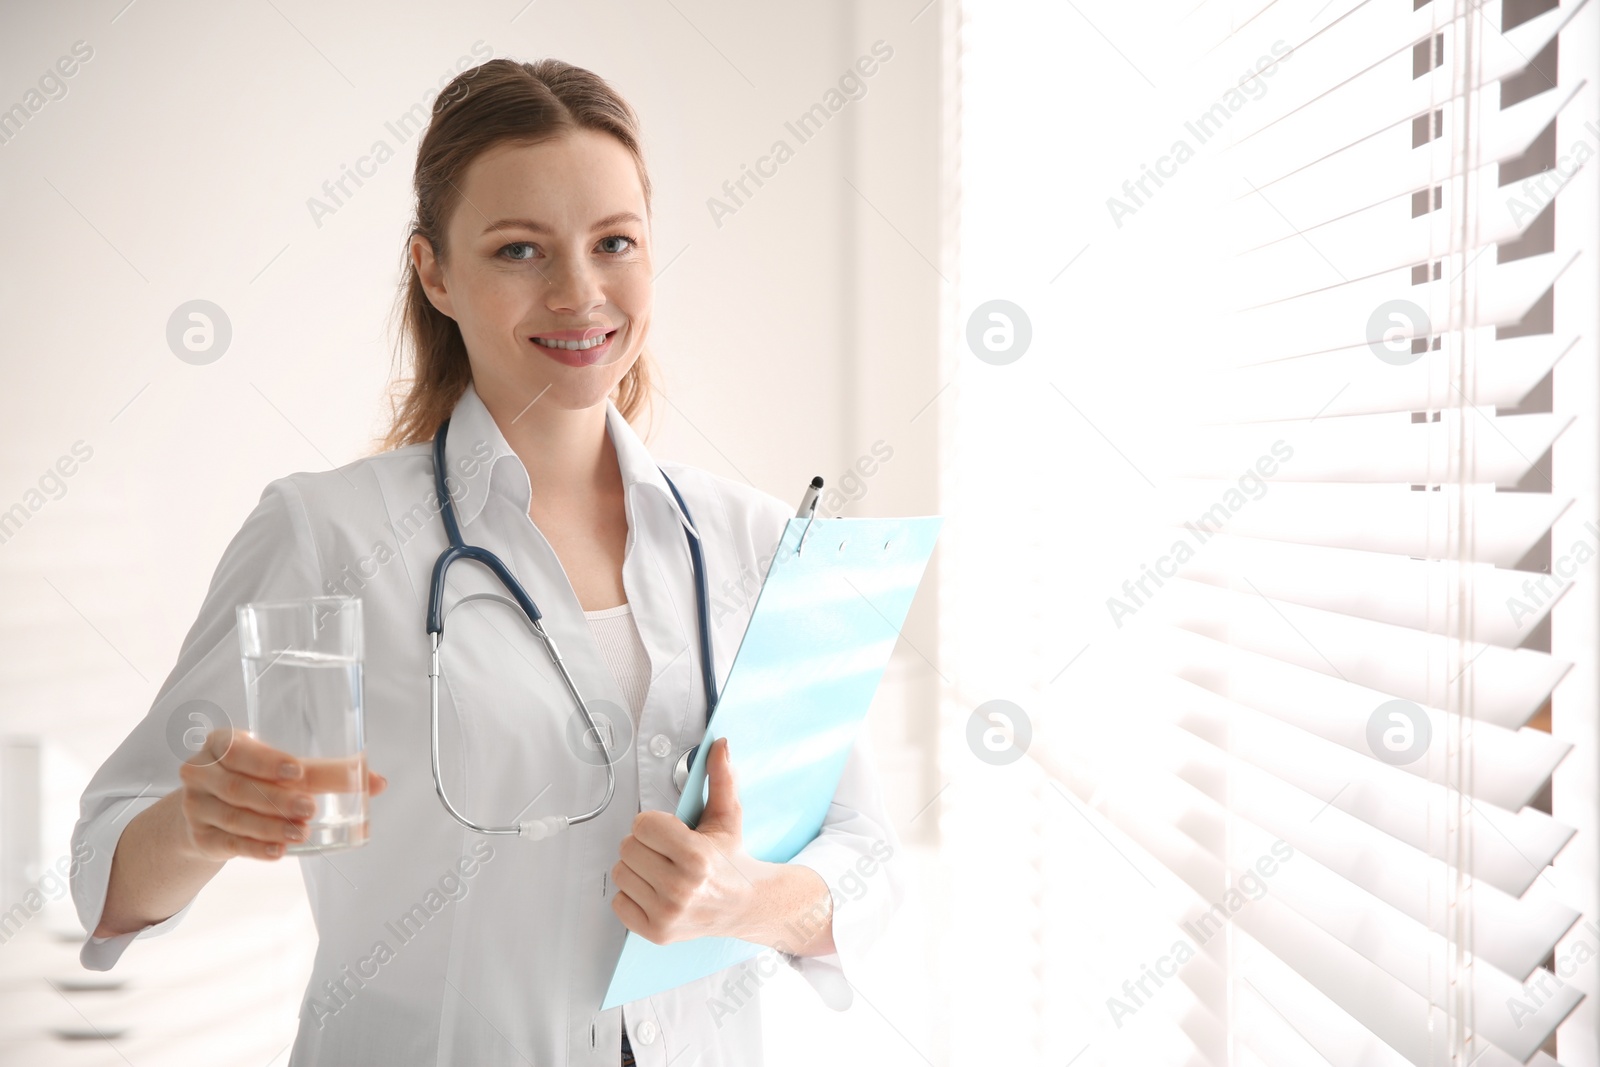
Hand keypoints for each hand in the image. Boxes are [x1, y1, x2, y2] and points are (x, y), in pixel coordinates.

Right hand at [177, 728, 387, 860]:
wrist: (206, 810)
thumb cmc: (252, 777)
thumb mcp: (279, 766)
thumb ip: (327, 771)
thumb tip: (378, 783)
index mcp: (221, 743)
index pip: (238, 749)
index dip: (266, 760)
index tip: (296, 771)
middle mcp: (201, 772)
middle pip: (239, 787)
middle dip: (277, 799)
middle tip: (310, 808)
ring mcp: (196, 807)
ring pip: (236, 817)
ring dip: (271, 826)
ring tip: (301, 831)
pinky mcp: (200, 838)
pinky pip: (230, 844)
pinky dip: (256, 849)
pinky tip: (279, 852)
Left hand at [610, 737, 763, 943]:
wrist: (745, 905)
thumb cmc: (731, 860)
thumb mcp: (727, 817)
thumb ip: (721, 778)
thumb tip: (720, 745)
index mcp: (696, 856)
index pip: (642, 825)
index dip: (653, 823)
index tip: (669, 830)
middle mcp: (680, 888)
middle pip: (627, 848)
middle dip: (644, 844)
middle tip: (666, 851)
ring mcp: (667, 914)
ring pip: (620, 874)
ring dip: (637, 868)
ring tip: (662, 870)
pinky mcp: (656, 933)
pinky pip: (618, 903)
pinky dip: (633, 895)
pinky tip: (656, 891)